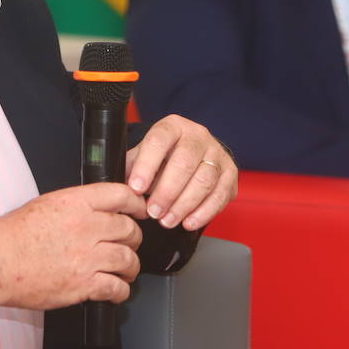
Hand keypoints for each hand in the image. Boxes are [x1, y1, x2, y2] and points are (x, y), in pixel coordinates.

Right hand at [0, 182, 145, 309]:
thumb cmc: (13, 235)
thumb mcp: (47, 204)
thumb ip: (76, 205)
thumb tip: (96, 210)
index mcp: (76, 203)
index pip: (121, 196)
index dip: (137, 203)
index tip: (141, 210)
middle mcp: (86, 227)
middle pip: (129, 229)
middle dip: (134, 238)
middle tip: (130, 243)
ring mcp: (87, 256)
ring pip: (128, 259)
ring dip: (131, 266)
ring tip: (127, 269)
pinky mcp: (83, 284)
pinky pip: (116, 287)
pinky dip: (121, 290)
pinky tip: (117, 290)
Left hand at [125, 114, 237, 230]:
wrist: (193, 157)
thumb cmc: (164, 159)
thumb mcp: (144, 156)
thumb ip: (131, 168)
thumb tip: (117, 188)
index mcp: (173, 127)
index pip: (159, 141)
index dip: (146, 165)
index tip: (136, 188)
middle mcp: (198, 136)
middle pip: (184, 162)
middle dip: (167, 191)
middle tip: (153, 211)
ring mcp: (217, 153)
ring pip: (204, 180)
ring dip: (184, 205)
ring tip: (167, 220)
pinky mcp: (230, 173)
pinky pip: (220, 195)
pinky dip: (204, 212)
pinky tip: (188, 222)